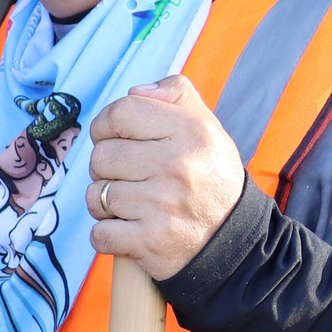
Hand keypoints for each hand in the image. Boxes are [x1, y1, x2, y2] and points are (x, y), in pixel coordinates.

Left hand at [87, 74, 245, 280]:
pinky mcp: (151, 241)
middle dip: (106, 170)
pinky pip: (99, 233)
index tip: (113, 138)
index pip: (121, 113)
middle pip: (101, 156)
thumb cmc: (208, 178)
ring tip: (134, 205)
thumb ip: (176, 96)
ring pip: (96, 195)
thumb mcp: (206, 129)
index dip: (106, 126)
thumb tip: (135, 91)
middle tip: (131, 179)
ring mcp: (164, 205)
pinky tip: (133, 230)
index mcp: (192, 131)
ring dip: (106, 204)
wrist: (235, 241)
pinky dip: (108, 235)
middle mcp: (179, 165)